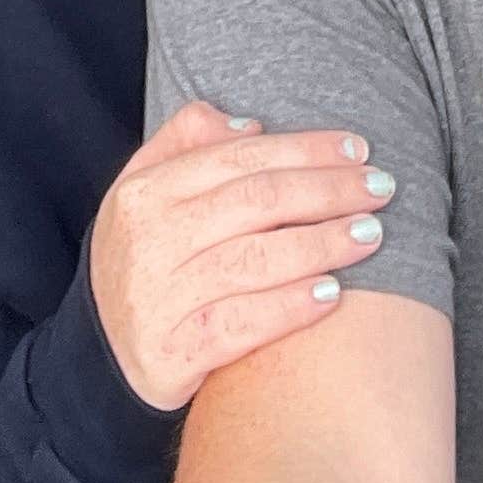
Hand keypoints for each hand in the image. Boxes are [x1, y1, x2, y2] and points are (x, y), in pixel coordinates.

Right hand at [89, 100, 398, 411]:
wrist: (100, 358)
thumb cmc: (143, 263)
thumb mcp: (142, 194)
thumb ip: (185, 144)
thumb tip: (251, 123)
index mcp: (145, 191)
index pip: (238, 157)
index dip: (303, 148)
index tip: (357, 148)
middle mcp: (150, 241)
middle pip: (255, 202)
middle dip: (327, 190)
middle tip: (381, 187)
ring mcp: (160, 298)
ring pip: (254, 261)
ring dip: (321, 244)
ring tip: (371, 235)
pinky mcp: (173, 352)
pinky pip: (241, 324)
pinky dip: (289, 307)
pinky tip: (333, 295)